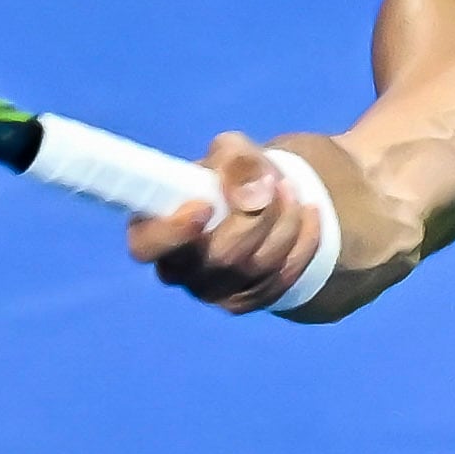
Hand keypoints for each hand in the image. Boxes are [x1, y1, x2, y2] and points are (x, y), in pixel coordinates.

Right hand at [126, 131, 323, 312]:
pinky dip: (302, 242)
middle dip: (254, 217)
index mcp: (154, 230)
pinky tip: (309, 212)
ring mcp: (212, 291)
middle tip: (271, 182)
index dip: (171, 232)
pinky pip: (280, 278)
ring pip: (254, 267)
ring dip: (283, 224)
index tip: (204, 205)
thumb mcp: (233, 152)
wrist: (266, 203)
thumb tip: (253, 192)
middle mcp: (178, 269)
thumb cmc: (233, 175)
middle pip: (216, 257)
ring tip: (291, 189)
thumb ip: (236, 160)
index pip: (145, 246)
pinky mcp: (247, 301)